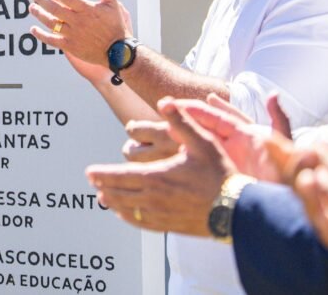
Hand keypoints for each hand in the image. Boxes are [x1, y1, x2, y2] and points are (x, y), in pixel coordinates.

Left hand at [29, 0, 127, 84]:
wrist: (119, 51)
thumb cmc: (115, 25)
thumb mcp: (113, 2)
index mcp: (87, 9)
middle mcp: (78, 21)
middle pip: (54, 8)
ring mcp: (73, 34)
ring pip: (51, 23)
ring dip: (39, 14)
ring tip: (32, 7)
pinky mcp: (70, 46)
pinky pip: (52, 40)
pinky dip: (41, 35)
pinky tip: (33, 29)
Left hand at [86, 97, 235, 235]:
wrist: (238, 209)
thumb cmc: (221, 174)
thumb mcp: (202, 141)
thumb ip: (180, 121)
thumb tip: (165, 101)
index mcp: (157, 176)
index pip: (120, 175)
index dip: (102, 174)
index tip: (89, 172)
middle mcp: (154, 198)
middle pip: (119, 193)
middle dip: (104, 187)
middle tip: (92, 183)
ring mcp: (162, 214)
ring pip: (128, 210)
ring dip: (113, 203)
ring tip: (103, 199)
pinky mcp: (171, 226)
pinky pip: (143, 223)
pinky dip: (130, 218)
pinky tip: (126, 215)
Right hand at [177, 97, 281, 181]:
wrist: (278, 206)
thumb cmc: (285, 174)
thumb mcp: (284, 145)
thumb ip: (280, 120)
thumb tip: (273, 95)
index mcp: (248, 136)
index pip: (222, 117)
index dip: (203, 109)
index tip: (182, 104)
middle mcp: (236, 146)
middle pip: (208, 128)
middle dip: (190, 118)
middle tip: (170, 110)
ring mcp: (228, 161)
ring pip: (204, 142)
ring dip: (187, 134)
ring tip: (170, 128)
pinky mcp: (222, 176)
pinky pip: (204, 162)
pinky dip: (192, 154)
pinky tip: (181, 151)